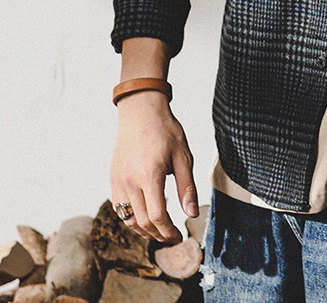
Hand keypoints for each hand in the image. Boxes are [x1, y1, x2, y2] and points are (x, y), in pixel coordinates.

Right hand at [110, 91, 197, 243]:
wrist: (141, 112)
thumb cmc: (166, 131)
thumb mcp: (183, 157)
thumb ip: (187, 187)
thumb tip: (191, 213)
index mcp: (149, 176)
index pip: (157, 216)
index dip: (168, 231)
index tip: (179, 236)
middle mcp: (130, 182)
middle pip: (142, 222)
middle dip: (158, 234)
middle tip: (172, 237)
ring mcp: (118, 181)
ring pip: (127, 219)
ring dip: (144, 230)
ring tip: (160, 231)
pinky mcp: (113, 179)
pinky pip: (120, 208)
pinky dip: (132, 218)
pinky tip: (145, 216)